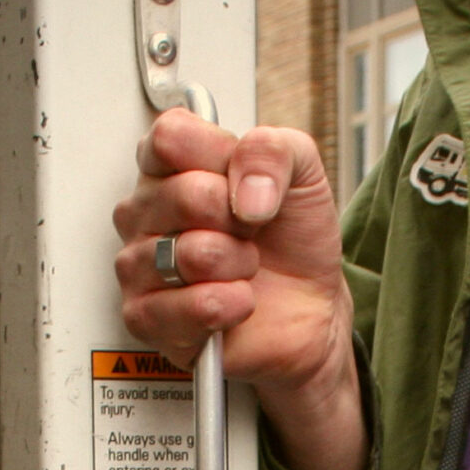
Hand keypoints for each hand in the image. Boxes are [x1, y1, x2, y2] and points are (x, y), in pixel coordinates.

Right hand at [113, 111, 363, 469]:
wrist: (322, 323)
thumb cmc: (304, 251)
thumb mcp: (306, 175)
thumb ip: (274, 150)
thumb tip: (242, 182)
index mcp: (187, 173)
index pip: (161, 139)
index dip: (201, 154)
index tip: (238, 176)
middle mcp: (160, 223)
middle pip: (153, 194)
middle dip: (211, 209)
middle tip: (247, 227)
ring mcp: (155, 278)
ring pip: (146, 254)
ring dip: (209, 259)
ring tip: (245, 269)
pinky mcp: (164, 330)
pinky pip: (155, 314)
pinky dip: (202, 306)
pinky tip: (234, 304)